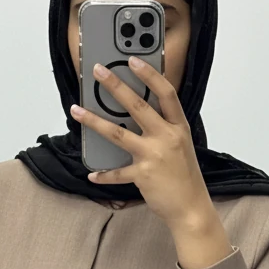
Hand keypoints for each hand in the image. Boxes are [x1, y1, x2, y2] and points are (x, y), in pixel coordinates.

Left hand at [70, 57, 228, 256]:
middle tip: (98, 71)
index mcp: (178, 128)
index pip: (165, 93)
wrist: (191, 208)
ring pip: (118, 133)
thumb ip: (163, 129)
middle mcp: (166, 138)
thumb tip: (135, 116)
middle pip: (137, 106)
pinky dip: (104, 175)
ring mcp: (154, 156)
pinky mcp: (142, 175)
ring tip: (76, 110)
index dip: (149, 74)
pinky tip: (92, 174)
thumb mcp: (181, 146)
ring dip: (94, 121)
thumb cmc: (185, 177)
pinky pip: (117, 173)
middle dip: (115, 86)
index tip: (132, 60)